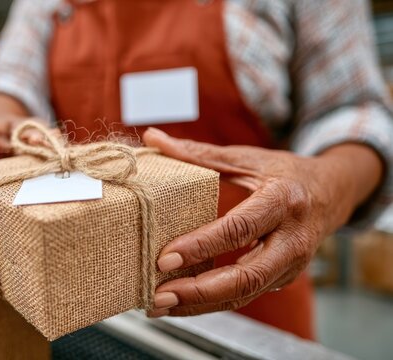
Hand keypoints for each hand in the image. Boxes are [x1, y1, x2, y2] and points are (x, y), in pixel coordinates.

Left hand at [142, 128, 382, 316]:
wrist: (331, 194)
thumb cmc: (284, 173)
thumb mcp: (246, 158)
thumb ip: (198, 152)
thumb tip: (152, 138)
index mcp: (282, 201)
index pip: (239, 229)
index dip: (201, 246)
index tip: (164, 259)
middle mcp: (292, 239)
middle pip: (246, 276)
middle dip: (199, 291)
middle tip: (158, 295)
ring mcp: (291, 264)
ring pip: (245, 294)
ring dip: (199, 305)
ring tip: (159, 306)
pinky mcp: (282, 279)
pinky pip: (245, 295)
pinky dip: (210, 303)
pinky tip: (180, 304)